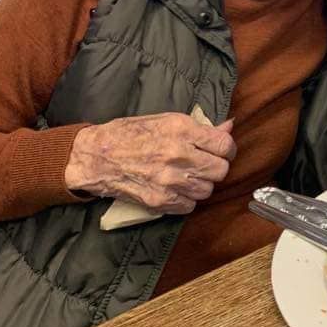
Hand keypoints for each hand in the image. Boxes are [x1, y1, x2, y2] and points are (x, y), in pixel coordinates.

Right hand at [64, 114, 236, 215]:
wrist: (97, 156)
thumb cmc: (131, 134)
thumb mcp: (166, 120)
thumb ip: (200, 127)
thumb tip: (229, 127)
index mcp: (182, 130)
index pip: (224, 145)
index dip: (227, 149)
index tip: (222, 151)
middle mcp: (178, 155)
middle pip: (220, 170)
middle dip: (216, 167)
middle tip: (205, 164)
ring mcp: (169, 180)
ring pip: (207, 190)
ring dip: (201, 184)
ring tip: (188, 176)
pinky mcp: (160, 200)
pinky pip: (189, 206)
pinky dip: (186, 200)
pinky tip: (176, 189)